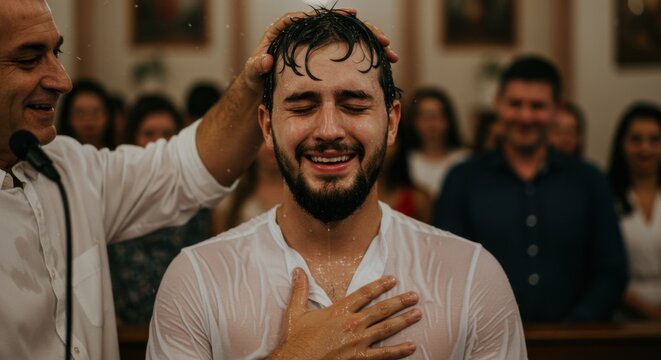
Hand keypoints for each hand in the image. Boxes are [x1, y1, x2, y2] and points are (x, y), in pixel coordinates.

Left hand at [243, 9, 398, 91]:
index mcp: (288, 30)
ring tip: (390, 51)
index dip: (332, 16)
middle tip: (380, 37)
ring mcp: (321, 47)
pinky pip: (351, 53)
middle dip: (362, 29)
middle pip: (339, 26)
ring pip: (351, 39)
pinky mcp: (328, 58)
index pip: (314, 18)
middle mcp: (308, 35)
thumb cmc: (256, 80)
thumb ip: (256, 67)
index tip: (349, 16)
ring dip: (372, 43)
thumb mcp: (254, 75)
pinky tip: (383, 62)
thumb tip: (265, 59)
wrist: (262, 90)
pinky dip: (367, 57)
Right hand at [269, 268, 420, 359]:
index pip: (364, 293)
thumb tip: (298, 270)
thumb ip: (300, 290)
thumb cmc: (296, 341)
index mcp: (338, 311)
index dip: (380, 285)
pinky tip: (411, 346)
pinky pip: (384, 354)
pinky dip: (399, 351)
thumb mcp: (296, 312)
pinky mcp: (359, 359)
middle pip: (381, 309)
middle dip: (400, 301)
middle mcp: (352, 323)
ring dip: (404, 320)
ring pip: (386, 328)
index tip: (393, 280)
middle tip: (415, 296)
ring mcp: (358, 342)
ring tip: (418, 314)